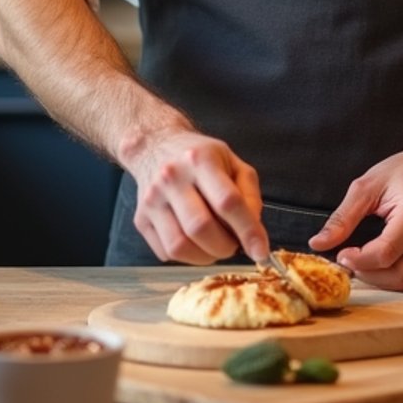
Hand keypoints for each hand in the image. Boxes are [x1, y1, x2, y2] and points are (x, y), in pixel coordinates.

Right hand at [125, 125, 267, 265]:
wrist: (154, 146)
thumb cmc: (200, 157)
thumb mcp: (233, 163)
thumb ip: (249, 195)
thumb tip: (253, 232)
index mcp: (200, 159)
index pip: (227, 202)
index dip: (247, 230)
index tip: (261, 252)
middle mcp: (172, 177)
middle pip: (201, 227)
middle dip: (225, 247)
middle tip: (233, 244)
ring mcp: (152, 200)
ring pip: (180, 245)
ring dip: (206, 256)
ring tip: (215, 245)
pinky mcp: (141, 219)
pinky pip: (165, 252)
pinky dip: (187, 256)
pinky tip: (195, 242)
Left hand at [307, 148, 402, 289]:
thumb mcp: (367, 186)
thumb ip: (342, 218)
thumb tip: (319, 243)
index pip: (385, 253)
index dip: (358, 260)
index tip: (341, 254)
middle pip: (398, 273)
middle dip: (367, 274)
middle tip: (348, 261)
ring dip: (379, 278)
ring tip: (361, 261)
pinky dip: (393, 275)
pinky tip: (379, 262)